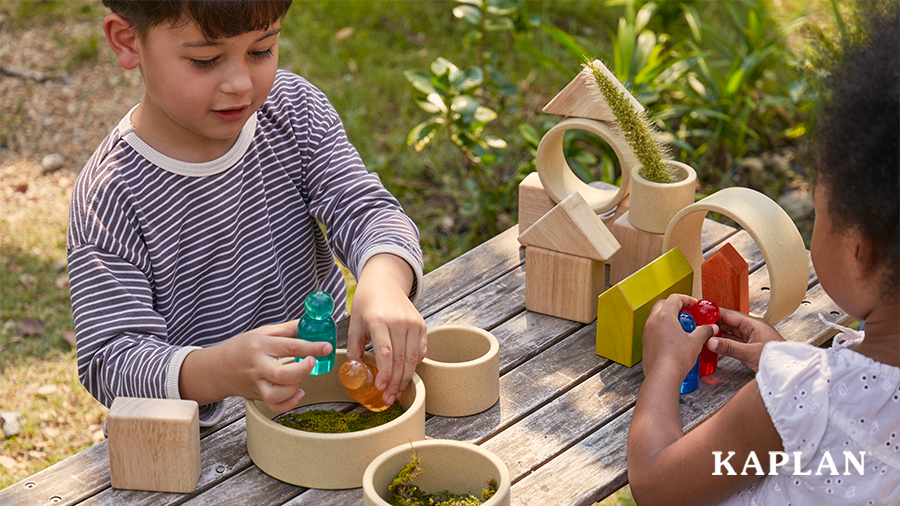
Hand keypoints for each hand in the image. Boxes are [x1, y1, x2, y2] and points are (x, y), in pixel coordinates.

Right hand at [180, 320, 332, 414]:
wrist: (217, 368)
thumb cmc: (242, 347)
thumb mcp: (262, 332)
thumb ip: (287, 329)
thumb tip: (310, 323)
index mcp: (260, 346)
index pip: (289, 346)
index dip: (311, 347)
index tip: (326, 347)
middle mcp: (257, 366)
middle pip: (280, 374)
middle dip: (301, 370)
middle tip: (311, 362)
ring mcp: (256, 384)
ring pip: (275, 395)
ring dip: (293, 388)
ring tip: (299, 378)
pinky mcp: (257, 396)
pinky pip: (274, 407)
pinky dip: (289, 403)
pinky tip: (298, 392)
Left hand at [348, 254, 426, 404]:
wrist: (385, 282)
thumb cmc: (366, 303)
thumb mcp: (354, 323)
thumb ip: (354, 347)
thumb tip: (356, 371)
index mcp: (379, 320)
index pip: (385, 353)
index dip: (384, 374)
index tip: (380, 388)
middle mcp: (399, 321)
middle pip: (400, 359)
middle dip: (395, 382)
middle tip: (389, 398)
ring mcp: (413, 323)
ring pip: (413, 358)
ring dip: (405, 378)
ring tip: (397, 392)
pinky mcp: (422, 325)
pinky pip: (421, 351)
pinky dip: (414, 365)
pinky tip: (405, 375)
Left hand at [642, 294, 717, 383]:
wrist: (663, 375)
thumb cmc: (676, 359)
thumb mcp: (696, 342)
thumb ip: (704, 331)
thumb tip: (710, 328)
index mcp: (665, 316)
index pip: (674, 298)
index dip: (686, 299)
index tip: (693, 304)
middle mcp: (653, 321)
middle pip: (663, 304)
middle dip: (675, 306)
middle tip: (687, 314)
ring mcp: (647, 332)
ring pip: (656, 316)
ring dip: (668, 317)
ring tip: (682, 327)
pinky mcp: (645, 342)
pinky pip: (654, 329)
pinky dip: (663, 328)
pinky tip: (673, 339)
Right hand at [708, 309, 783, 372]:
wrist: (789, 371)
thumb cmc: (777, 359)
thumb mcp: (750, 353)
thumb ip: (729, 347)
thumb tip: (712, 342)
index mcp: (754, 324)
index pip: (730, 315)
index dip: (716, 313)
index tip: (703, 313)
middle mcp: (753, 328)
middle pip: (730, 322)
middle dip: (715, 322)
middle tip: (700, 323)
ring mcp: (752, 337)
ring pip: (731, 332)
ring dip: (719, 332)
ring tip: (705, 332)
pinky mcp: (751, 346)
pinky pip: (735, 340)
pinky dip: (725, 341)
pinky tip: (716, 343)